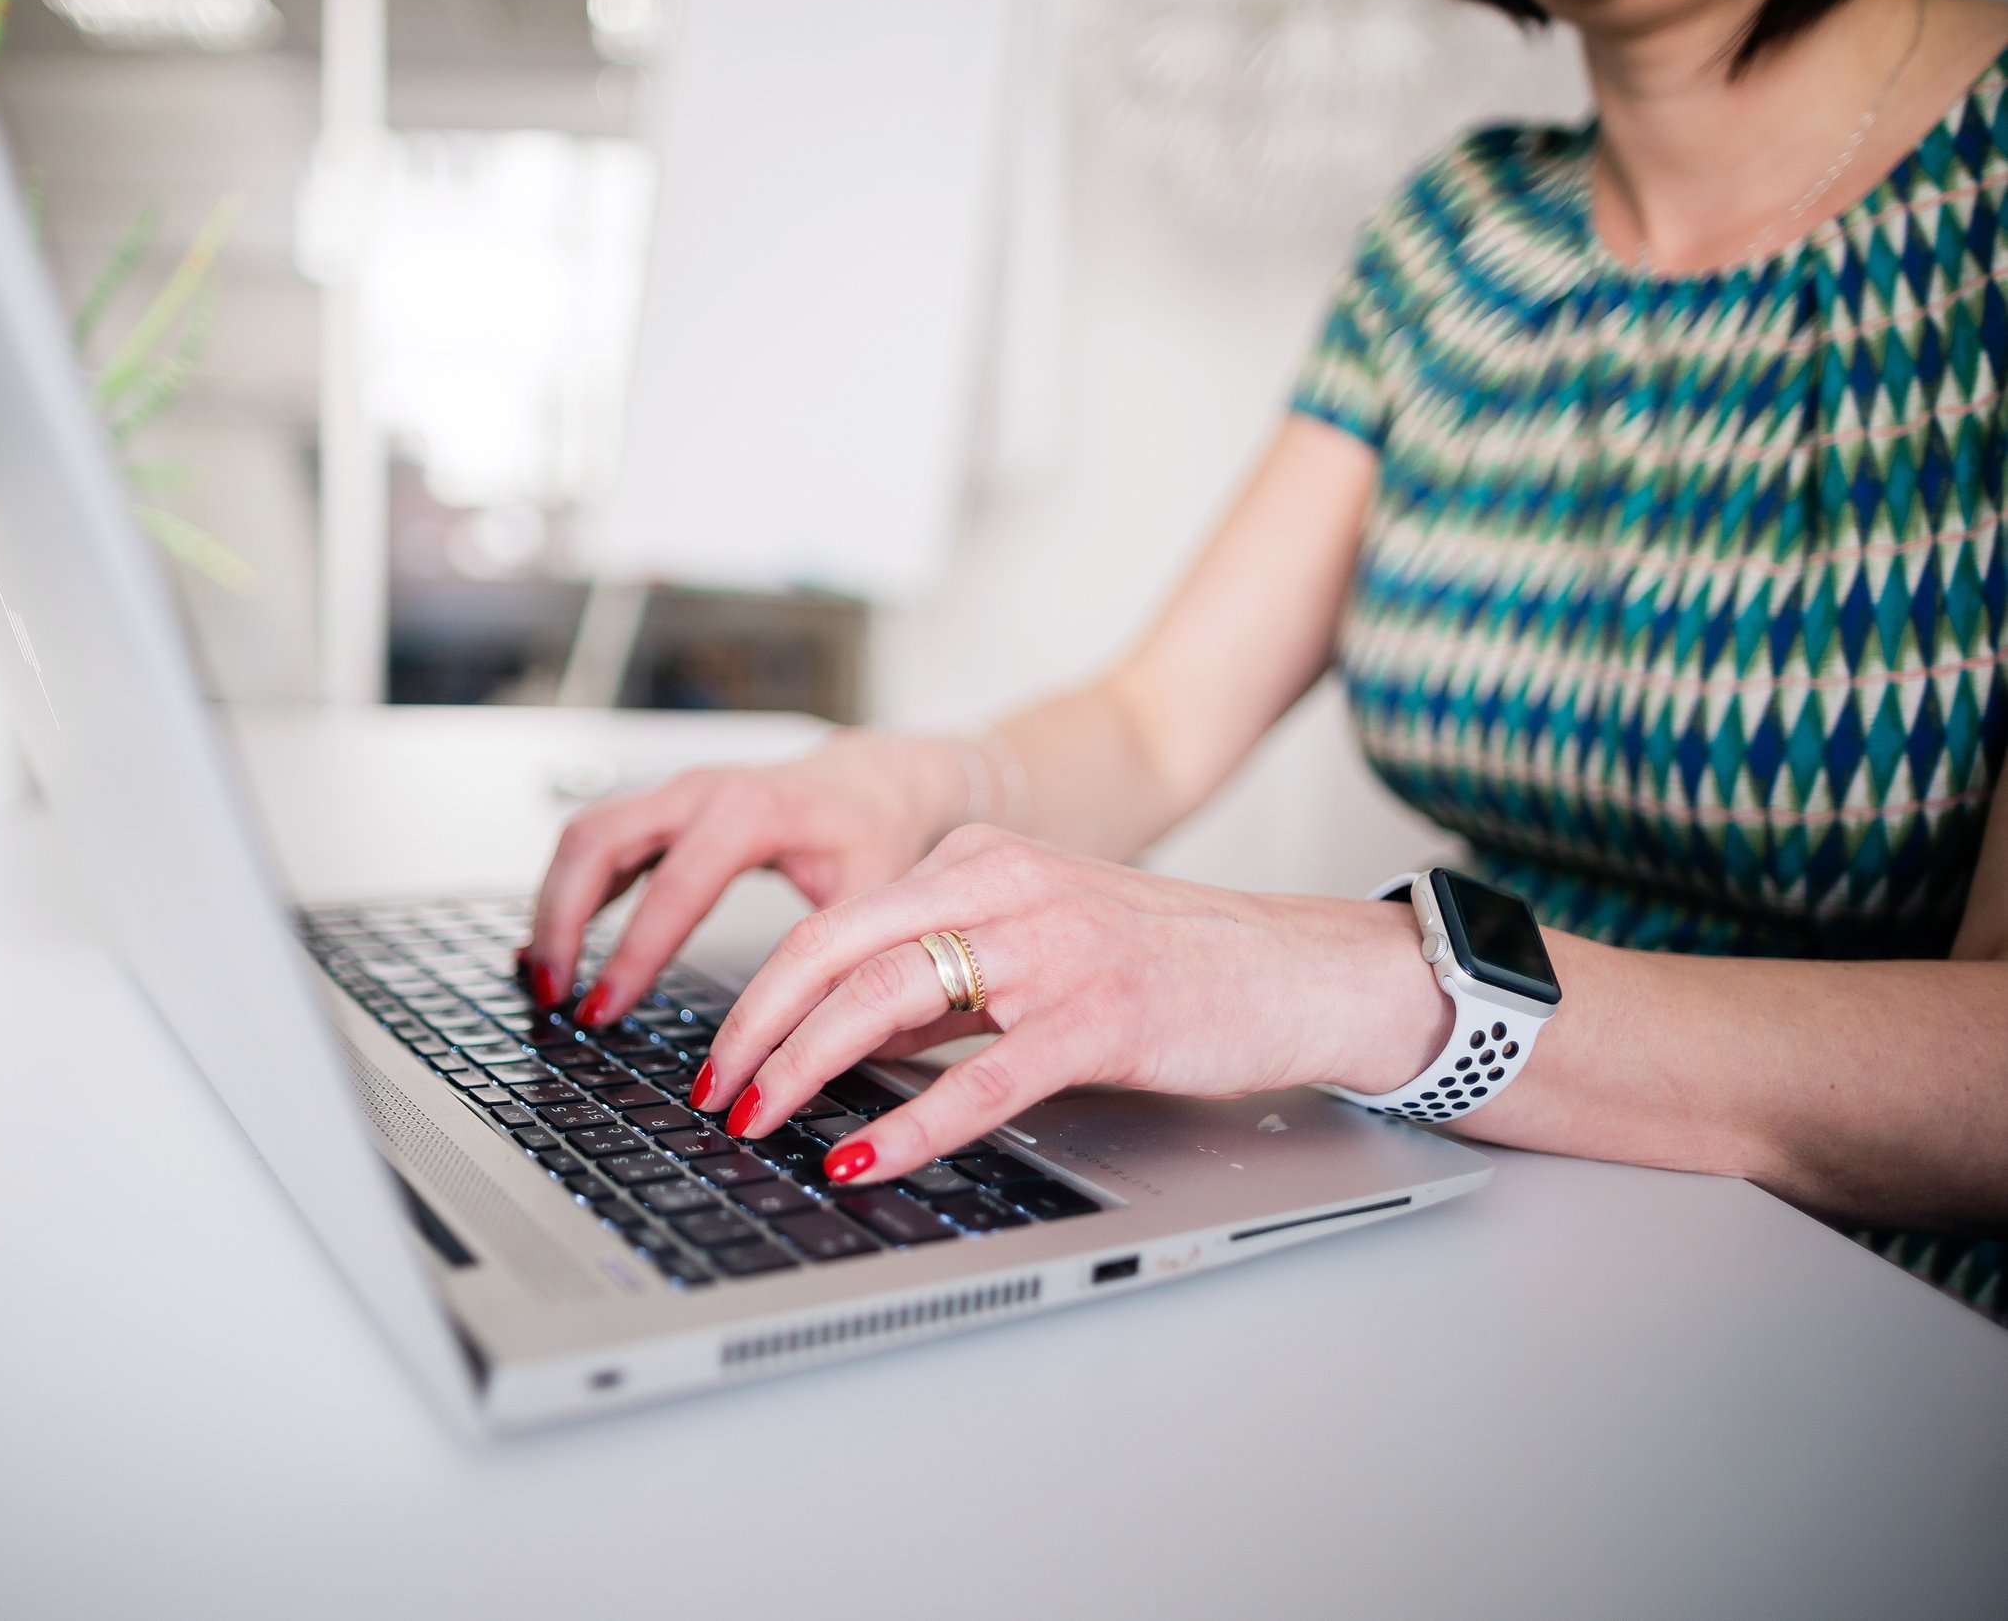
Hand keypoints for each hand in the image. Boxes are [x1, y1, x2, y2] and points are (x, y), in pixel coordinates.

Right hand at [522, 732, 971, 1024]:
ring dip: (553, 905)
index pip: (671, 888)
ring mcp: (675, 795)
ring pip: (584, 836)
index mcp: (750, 811)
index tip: (605, 1009)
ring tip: (545, 977)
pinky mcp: (663, 812)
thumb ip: (832, 960)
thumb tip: (801, 1041)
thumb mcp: (870, 896)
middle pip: (596, 841)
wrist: (872, 781)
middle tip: (553, 993)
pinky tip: (558, 942)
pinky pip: (597, 842)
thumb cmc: (872, 830)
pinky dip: (569, 891)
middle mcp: (700, 792)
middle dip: (561, 920)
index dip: (632, 955)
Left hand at [690, 824, 1447, 1186]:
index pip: (838, 920)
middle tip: (715, 1091)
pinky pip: (982, 1078)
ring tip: (762, 1120)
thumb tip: (845, 1038)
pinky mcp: (1100, 1015)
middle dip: (758, 1027)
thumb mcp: (1038, 940)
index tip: (723, 1052)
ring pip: (889, 1001)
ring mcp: (1053, 948)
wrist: (1302, 969)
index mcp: (981, 857)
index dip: (764, 990)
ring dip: (807, 1069)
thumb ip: (943, 979)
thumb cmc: (1172, 962)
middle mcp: (1006, 885)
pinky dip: (910, 1125)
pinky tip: (866, 1159)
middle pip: (838, 949)